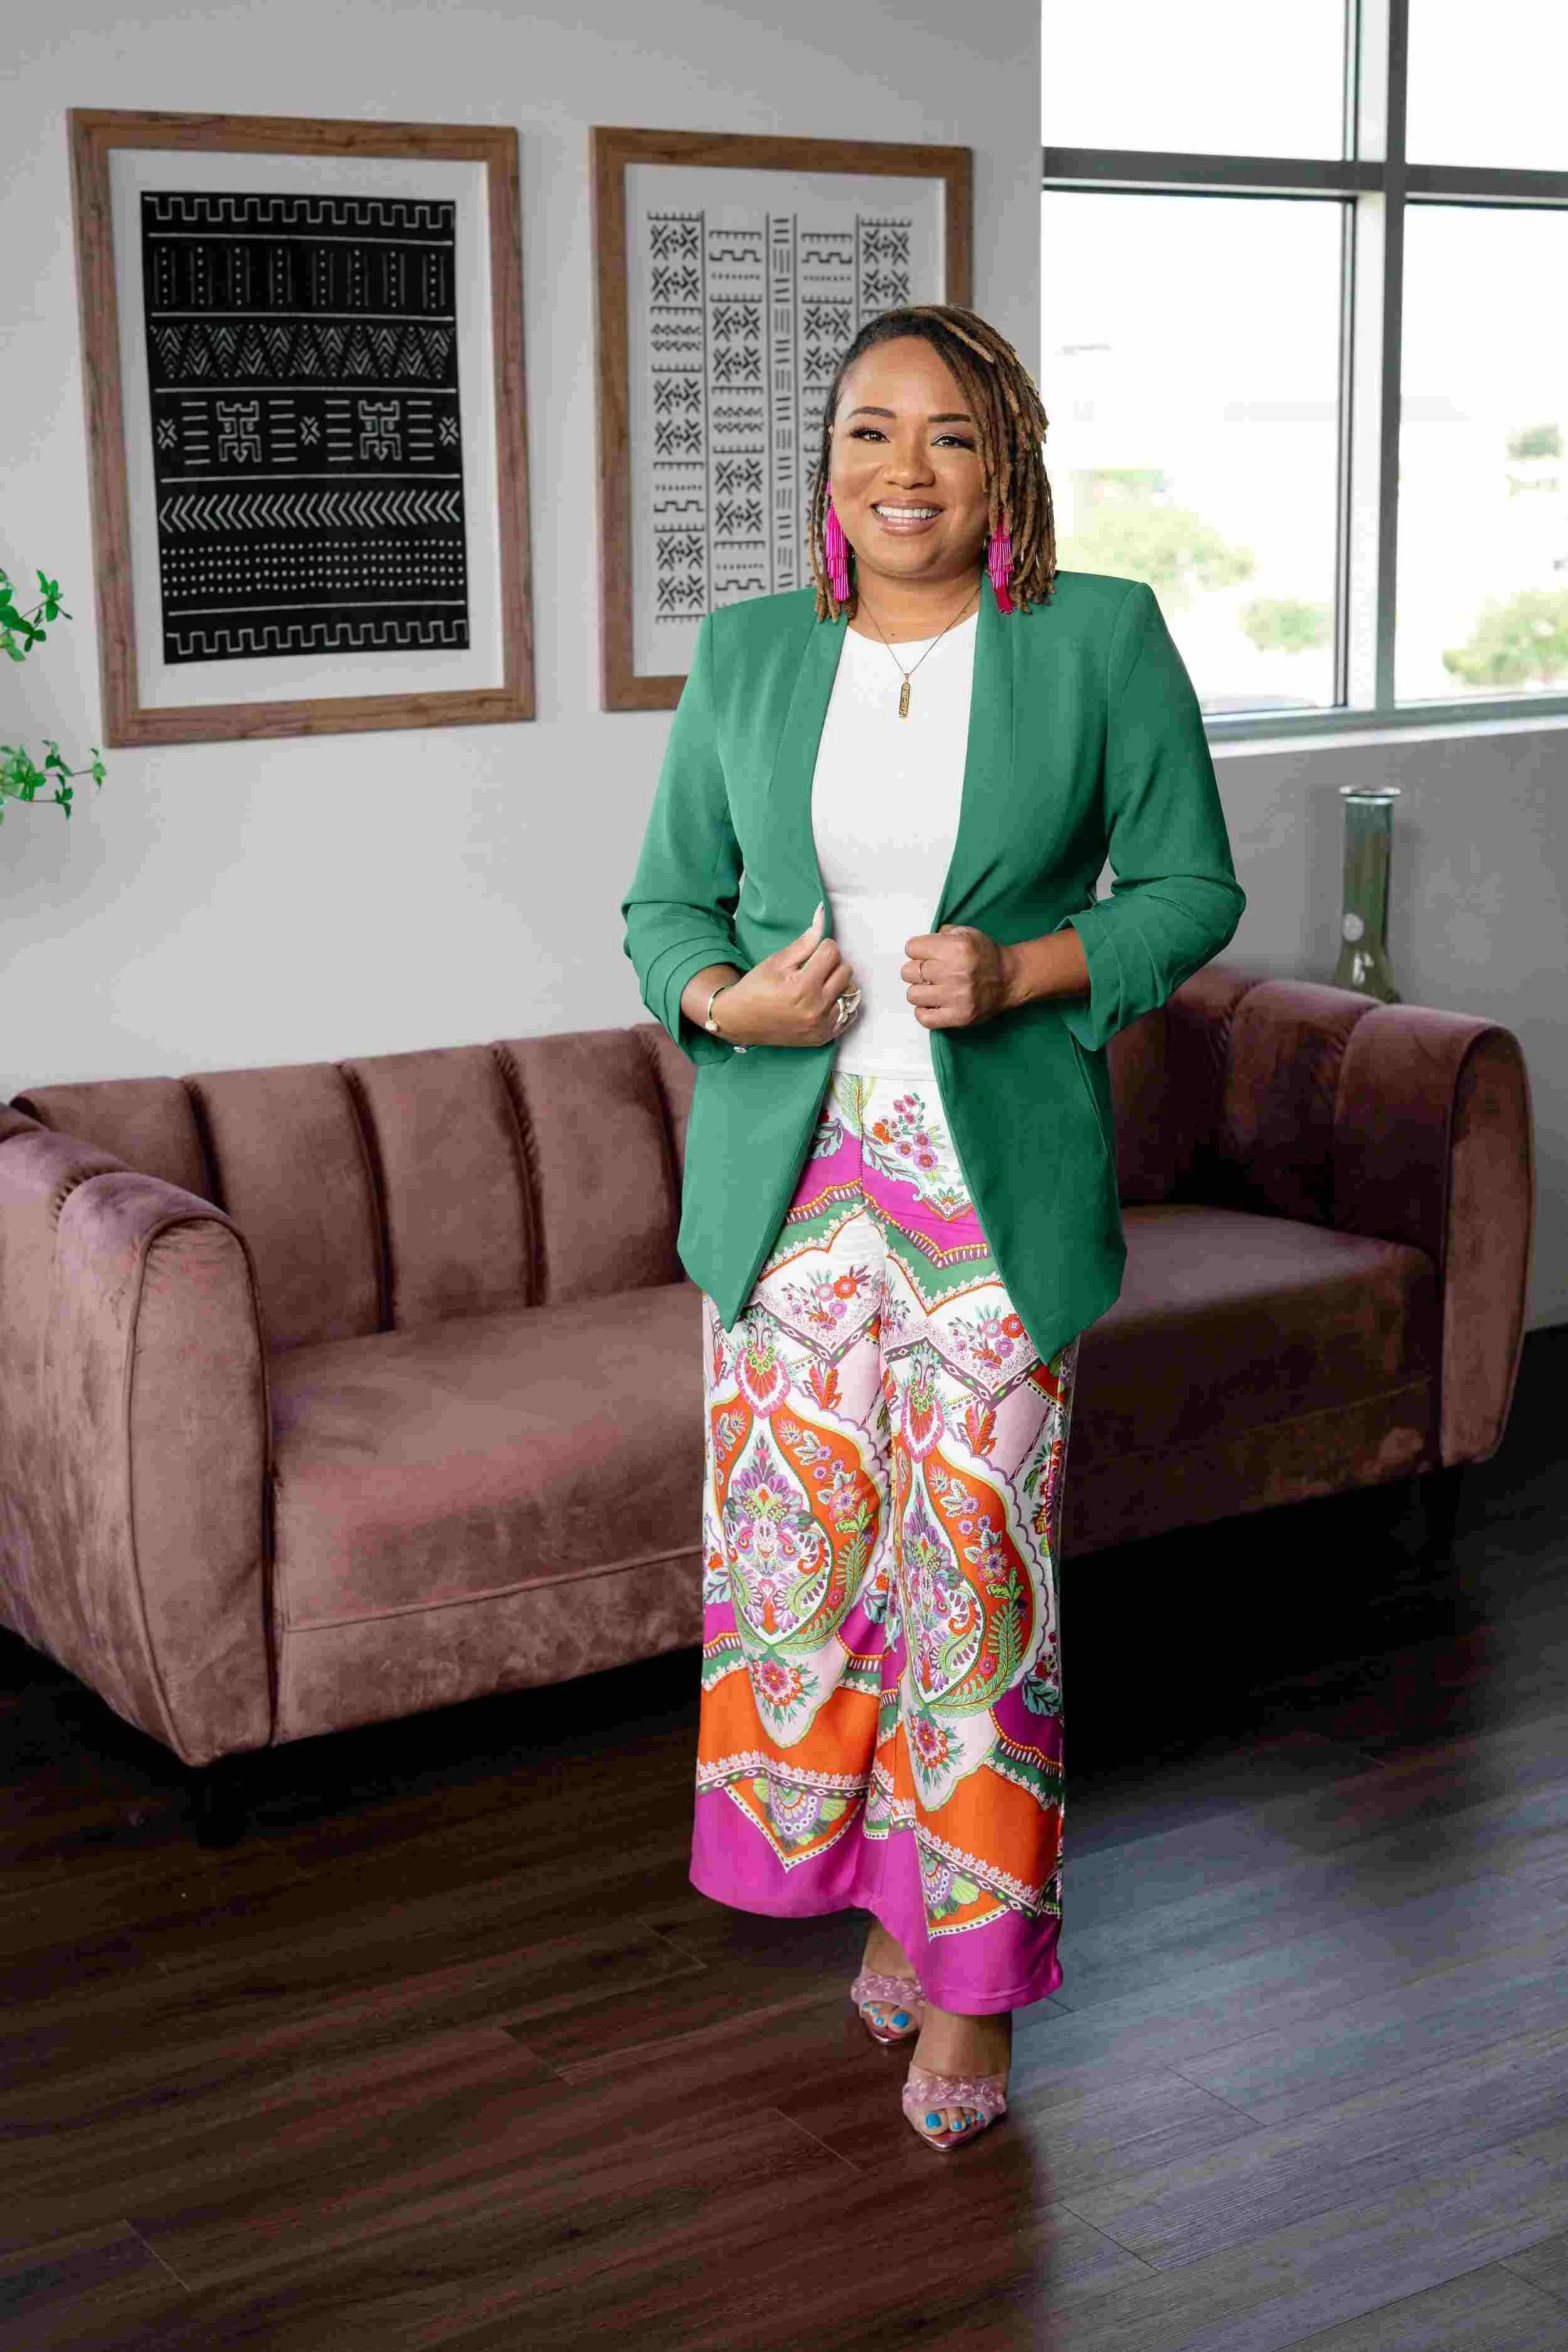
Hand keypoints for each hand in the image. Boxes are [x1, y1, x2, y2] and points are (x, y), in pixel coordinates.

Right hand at [713, 903, 861, 1048]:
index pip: (832, 952)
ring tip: (819, 985)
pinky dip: (841, 1003)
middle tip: (814, 968)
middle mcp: (816, 1008)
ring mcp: (822, 1025)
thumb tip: (823, 915)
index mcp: (802, 986)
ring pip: (850, 991)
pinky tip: (825, 1000)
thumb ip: (805, 941)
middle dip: (831, 964)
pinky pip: (850, 1013)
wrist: (741, 1022)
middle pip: (845, 970)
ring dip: (838, 984)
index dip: (822, 947)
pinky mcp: (824, 1036)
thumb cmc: (756, 988)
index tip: (812, 953)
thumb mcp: (777, 961)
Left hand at [900, 925, 1013, 1029]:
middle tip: (930, 973)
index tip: (925, 955)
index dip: (917, 951)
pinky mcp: (959, 1016)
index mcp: (956, 947)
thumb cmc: (985, 956)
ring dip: (920, 991)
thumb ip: (940, 935)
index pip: (911, 948)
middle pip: (908, 972)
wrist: (1010, 979)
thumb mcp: (966, 933)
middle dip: (916, 971)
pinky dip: (924, 1011)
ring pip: (912, 995)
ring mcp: (957, 996)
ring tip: (933, 988)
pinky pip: (924, 1018)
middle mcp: (955, 971)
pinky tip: (933, 1004)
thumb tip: (917, 948)